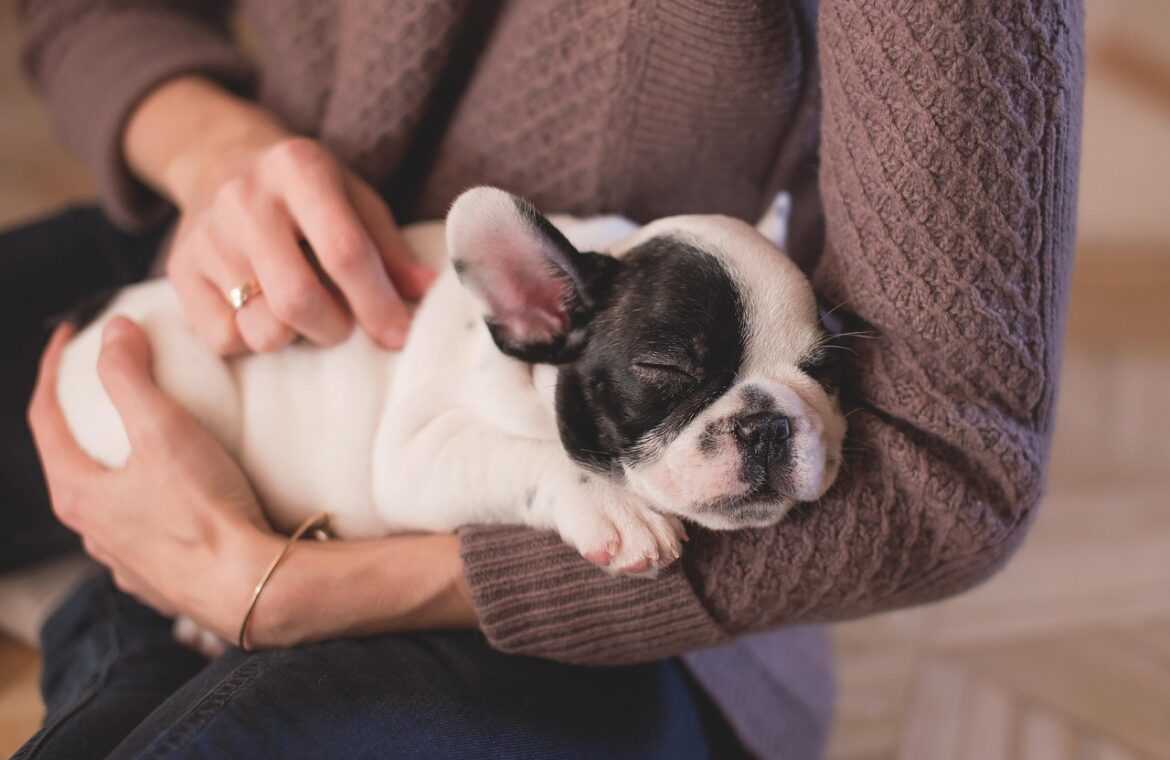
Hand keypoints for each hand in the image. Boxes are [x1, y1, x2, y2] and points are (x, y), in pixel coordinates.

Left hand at [27, 319, 281, 638]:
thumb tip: (114, 331)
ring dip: (117, 464)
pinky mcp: (161, 578)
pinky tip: (177, 495)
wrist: (252, 587)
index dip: (52, 369)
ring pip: (108, 500)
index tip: (70, 335)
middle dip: (84, 417)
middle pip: (72, 460)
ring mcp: (125, 560)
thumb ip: (130, 376)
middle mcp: (92, 532)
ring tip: (147, 439)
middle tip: (108, 383)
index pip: (44, 418)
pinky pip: (143, 529)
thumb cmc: (205, 512)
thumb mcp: (163, 431)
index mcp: (78, 494)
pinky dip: (149, 500)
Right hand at [126, 77, 433, 354]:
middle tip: (343, 322)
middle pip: (298, 300)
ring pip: (262, 329)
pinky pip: (224, 339)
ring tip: (301, 311)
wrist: (218, 159)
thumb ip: (390, 249)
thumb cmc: (305, 190)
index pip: (344, 252)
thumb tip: (429, 293)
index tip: (398, 336)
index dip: (376, 303)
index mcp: (299, 169)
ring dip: (295, 336)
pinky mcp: (179, 270)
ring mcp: (205, 236)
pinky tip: (262, 310)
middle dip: (334, 328)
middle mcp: (245, 198)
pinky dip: (253, 339)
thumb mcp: (355, 199)